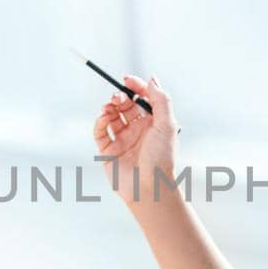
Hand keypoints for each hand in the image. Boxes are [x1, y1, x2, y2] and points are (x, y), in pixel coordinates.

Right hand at [91, 74, 179, 207]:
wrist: (149, 189)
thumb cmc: (162, 159)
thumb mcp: (167, 125)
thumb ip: (161, 100)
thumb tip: (152, 79)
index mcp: (154, 124)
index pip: (143, 99)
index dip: (135, 87)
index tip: (127, 79)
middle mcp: (138, 130)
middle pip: (126, 105)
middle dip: (120, 97)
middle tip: (118, 96)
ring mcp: (123, 140)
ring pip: (112, 116)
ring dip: (109, 107)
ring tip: (109, 107)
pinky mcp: (108, 151)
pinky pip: (101, 131)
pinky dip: (100, 121)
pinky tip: (103, 118)